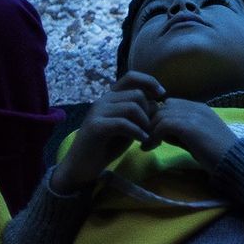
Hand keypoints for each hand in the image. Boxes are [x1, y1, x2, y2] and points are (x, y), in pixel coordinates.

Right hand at [52, 72, 164, 192]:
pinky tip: (142, 142)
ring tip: (148, 137)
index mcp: (111, 97)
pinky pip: (123, 123)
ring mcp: (98, 112)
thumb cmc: (106, 147)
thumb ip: (139, 114)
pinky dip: (137, 132)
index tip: (162, 95)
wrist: (81, 167)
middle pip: (137, 94)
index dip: (149, 81)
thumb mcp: (127, 127)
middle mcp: (103, 100)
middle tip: (153, 130)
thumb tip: (158, 103)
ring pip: (131, 107)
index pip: (131, 76)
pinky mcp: (95, 126)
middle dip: (149, 112)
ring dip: (145, 123)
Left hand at [145, 98, 237, 172]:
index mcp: (200, 108)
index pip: (171, 103)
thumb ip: (183, 132)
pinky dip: (153, 135)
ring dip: (151, 129)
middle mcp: (195, 107)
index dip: (160, 116)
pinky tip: (149, 147)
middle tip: (146, 138)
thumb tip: (162, 133)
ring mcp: (193, 115)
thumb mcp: (198, 139)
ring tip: (147, 144)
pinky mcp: (188, 126)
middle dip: (153, 121)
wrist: (233, 161)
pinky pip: (163, 125)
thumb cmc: (218, 155)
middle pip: (164, 107)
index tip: (153, 133)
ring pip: (161, 114)